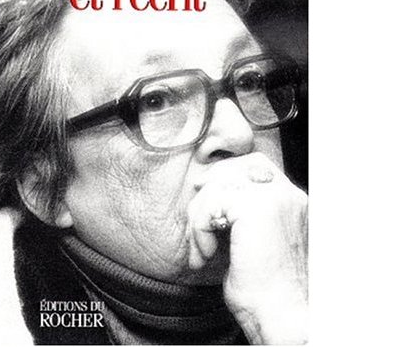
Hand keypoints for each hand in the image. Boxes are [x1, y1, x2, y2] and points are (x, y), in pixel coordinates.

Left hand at [186, 152, 307, 343]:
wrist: (284, 319)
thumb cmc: (268, 292)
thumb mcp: (252, 244)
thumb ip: (238, 216)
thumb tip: (208, 195)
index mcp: (290, 202)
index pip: (253, 166)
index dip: (224, 177)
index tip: (203, 198)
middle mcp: (287, 195)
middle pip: (235, 167)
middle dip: (209, 189)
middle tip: (196, 221)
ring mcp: (274, 198)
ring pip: (218, 184)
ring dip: (200, 217)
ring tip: (203, 250)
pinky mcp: (257, 209)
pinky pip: (211, 203)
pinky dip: (200, 228)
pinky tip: (208, 254)